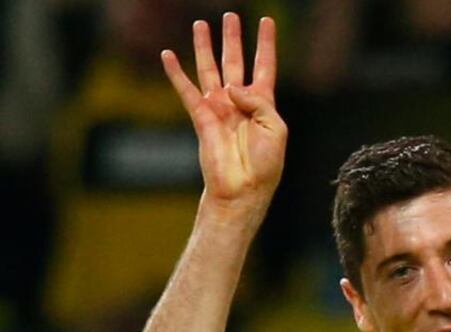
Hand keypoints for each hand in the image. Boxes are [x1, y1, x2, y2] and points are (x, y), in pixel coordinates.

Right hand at [162, 13, 286, 218]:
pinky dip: (176, 73)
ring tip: (201, 24)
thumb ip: (258, 101)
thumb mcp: (275, 128)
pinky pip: (186, 90)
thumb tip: (232, 86)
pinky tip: (168, 55)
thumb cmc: (265, 163)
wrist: (243, 188)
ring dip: (205, 47)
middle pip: (235, 61)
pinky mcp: (201, 117)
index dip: (266, 43)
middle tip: (230, 16)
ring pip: (210, 69)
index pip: (264, 65)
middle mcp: (240, 101)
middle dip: (233, 38)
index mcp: (263, 103)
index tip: (267, 21)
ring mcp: (219, 107)